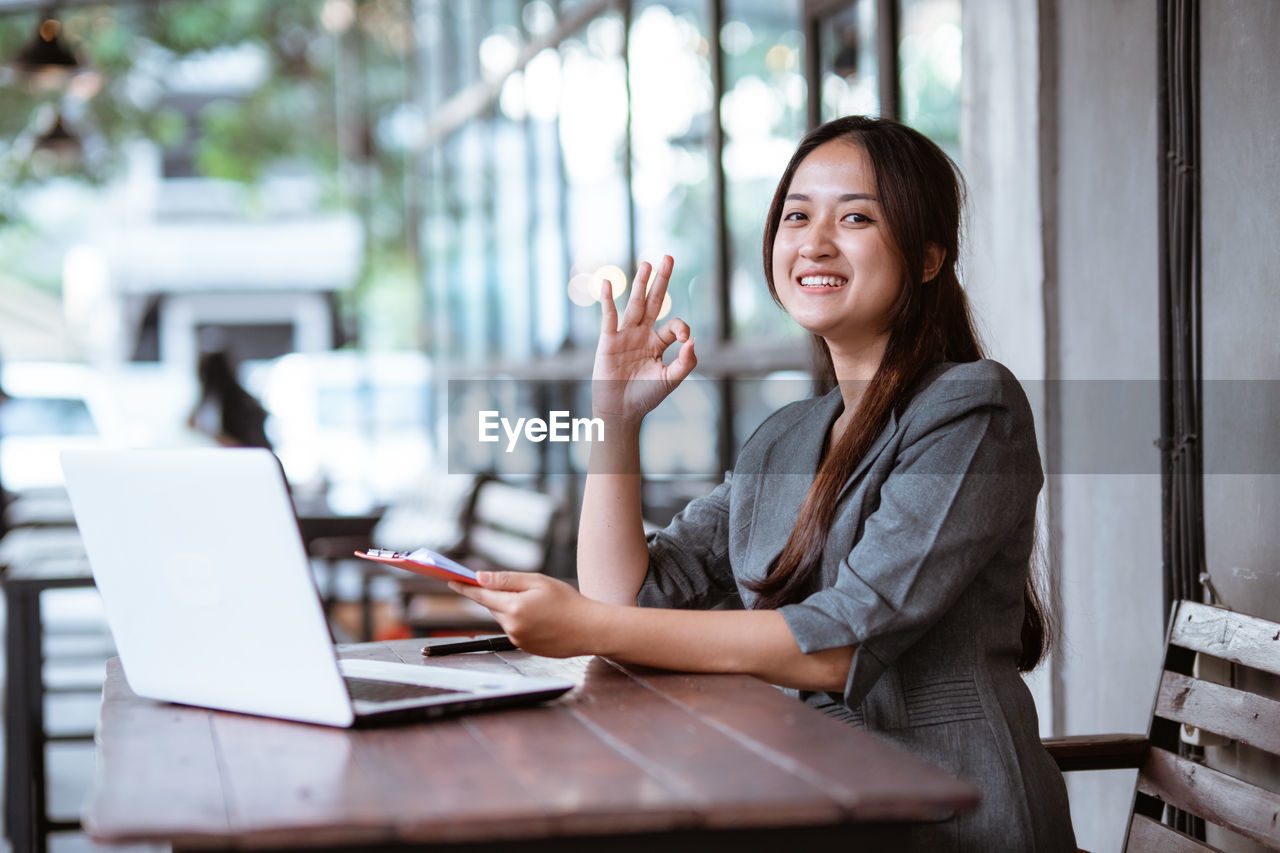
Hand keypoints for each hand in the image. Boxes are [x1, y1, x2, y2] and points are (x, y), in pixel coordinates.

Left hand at [449, 572, 607, 657]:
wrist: (589, 629)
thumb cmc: (568, 602)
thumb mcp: (538, 582)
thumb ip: (507, 579)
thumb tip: (480, 577)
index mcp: (514, 608)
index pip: (481, 595)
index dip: (465, 587)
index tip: (451, 580)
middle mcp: (512, 627)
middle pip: (493, 606)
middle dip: (497, 595)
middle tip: (515, 587)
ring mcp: (517, 640)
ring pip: (504, 618)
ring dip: (510, 608)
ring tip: (537, 604)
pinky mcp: (524, 648)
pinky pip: (514, 630)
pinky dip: (520, 620)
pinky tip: (541, 617)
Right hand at [591, 255, 696, 424]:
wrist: (621, 411)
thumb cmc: (645, 397)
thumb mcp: (670, 380)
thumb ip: (685, 362)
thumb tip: (694, 340)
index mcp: (659, 343)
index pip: (674, 325)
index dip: (682, 327)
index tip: (685, 340)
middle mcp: (643, 334)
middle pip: (654, 301)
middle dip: (662, 280)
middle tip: (668, 257)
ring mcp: (625, 335)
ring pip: (635, 304)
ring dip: (641, 283)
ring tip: (647, 263)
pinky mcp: (608, 341)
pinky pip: (608, 317)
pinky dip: (607, 300)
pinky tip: (608, 284)